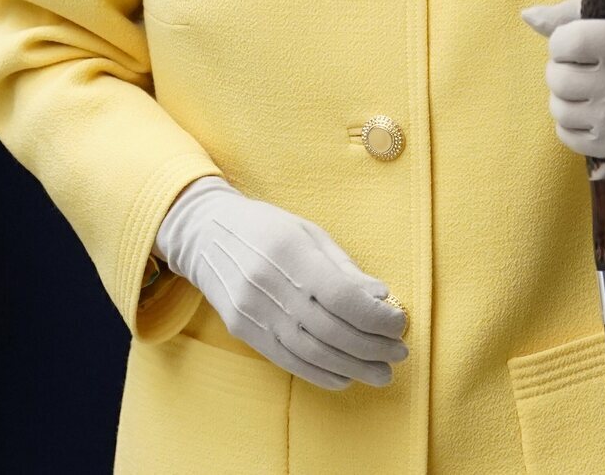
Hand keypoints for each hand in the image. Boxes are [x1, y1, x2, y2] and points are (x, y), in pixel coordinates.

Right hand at [154, 176, 408, 389]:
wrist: (206, 234)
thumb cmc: (268, 228)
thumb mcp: (309, 233)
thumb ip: (344, 268)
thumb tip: (381, 297)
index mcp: (290, 251)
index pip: (340, 295)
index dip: (374, 316)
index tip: (398, 324)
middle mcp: (268, 284)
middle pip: (329, 329)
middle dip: (371, 347)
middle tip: (399, 352)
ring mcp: (253, 311)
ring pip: (310, 351)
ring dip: (352, 367)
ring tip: (381, 372)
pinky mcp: (244, 331)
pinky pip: (287, 360)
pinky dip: (320, 373)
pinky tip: (345, 376)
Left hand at [521, 0, 604, 169]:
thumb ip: (574, 13)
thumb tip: (528, 16)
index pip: (565, 40)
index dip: (561, 42)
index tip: (575, 44)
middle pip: (557, 78)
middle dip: (561, 71)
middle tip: (580, 70)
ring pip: (559, 109)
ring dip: (565, 99)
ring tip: (586, 92)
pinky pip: (569, 137)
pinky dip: (571, 126)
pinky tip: (591, 114)